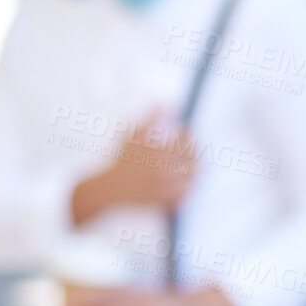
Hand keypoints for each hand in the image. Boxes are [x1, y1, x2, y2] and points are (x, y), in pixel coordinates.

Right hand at [72, 107, 195, 221]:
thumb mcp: (133, 136)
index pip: (185, 140)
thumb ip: (150, 119)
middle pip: (192, 159)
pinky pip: (184, 194)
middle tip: (194, 148)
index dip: (189, 135)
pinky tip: (187, 181)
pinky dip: (189, 186)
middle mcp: (162, 169)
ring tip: (193, 164)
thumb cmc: (122, 161)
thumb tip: (165, 104)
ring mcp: (163, 186)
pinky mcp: (162, 200)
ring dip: (195, 169)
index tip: (187, 132)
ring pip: (191, 177)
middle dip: (195, 152)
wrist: (109, 188)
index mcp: (157, 151)